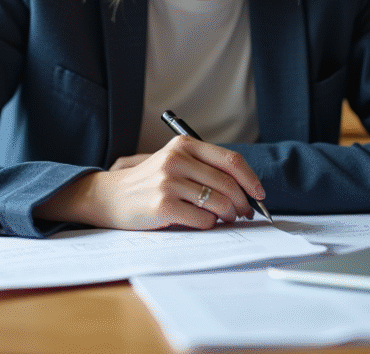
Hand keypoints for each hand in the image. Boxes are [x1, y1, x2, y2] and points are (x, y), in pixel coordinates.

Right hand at [33, 136, 266, 230]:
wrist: (109, 196)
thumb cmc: (149, 183)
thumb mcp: (174, 162)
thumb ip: (204, 168)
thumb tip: (245, 189)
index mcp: (184, 145)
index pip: (231, 161)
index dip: (251, 180)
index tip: (260, 194)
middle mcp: (177, 159)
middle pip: (228, 184)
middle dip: (243, 203)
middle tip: (246, 214)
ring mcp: (169, 182)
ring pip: (218, 203)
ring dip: (229, 215)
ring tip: (227, 219)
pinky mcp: (163, 205)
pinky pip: (202, 219)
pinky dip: (209, 225)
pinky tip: (202, 223)